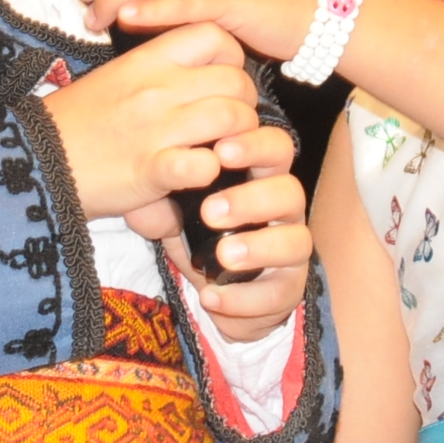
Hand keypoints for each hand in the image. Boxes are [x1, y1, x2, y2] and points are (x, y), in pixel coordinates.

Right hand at [30, 20, 259, 221]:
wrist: (33, 159)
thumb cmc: (76, 121)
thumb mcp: (117, 80)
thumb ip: (159, 73)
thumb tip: (195, 76)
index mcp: (146, 60)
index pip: (214, 36)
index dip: (231, 58)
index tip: (220, 79)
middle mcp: (156, 88)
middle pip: (235, 80)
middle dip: (244, 103)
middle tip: (230, 124)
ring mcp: (156, 129)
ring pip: (232, 118)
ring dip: (237, 139)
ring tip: (221, 151)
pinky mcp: (152, 170)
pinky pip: (205, 165)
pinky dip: (211, 173)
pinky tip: (199, 176)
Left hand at [126, 122, 308, 334]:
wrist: (214, 292)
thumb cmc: (200, 236)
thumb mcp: (177, 210)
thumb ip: (164, 192)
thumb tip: (146, 186)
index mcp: (261, 179)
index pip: (275, 148)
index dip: (256, 145)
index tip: (220, 151)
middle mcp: (284, 211)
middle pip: (291, 191)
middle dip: (252, 199)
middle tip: (209, 212)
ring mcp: (291, 250)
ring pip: (297, 241)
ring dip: (258, 247)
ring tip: (223, 256)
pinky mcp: (288, 289)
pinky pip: (277, 293)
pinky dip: (243, 297)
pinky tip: (211, 296)